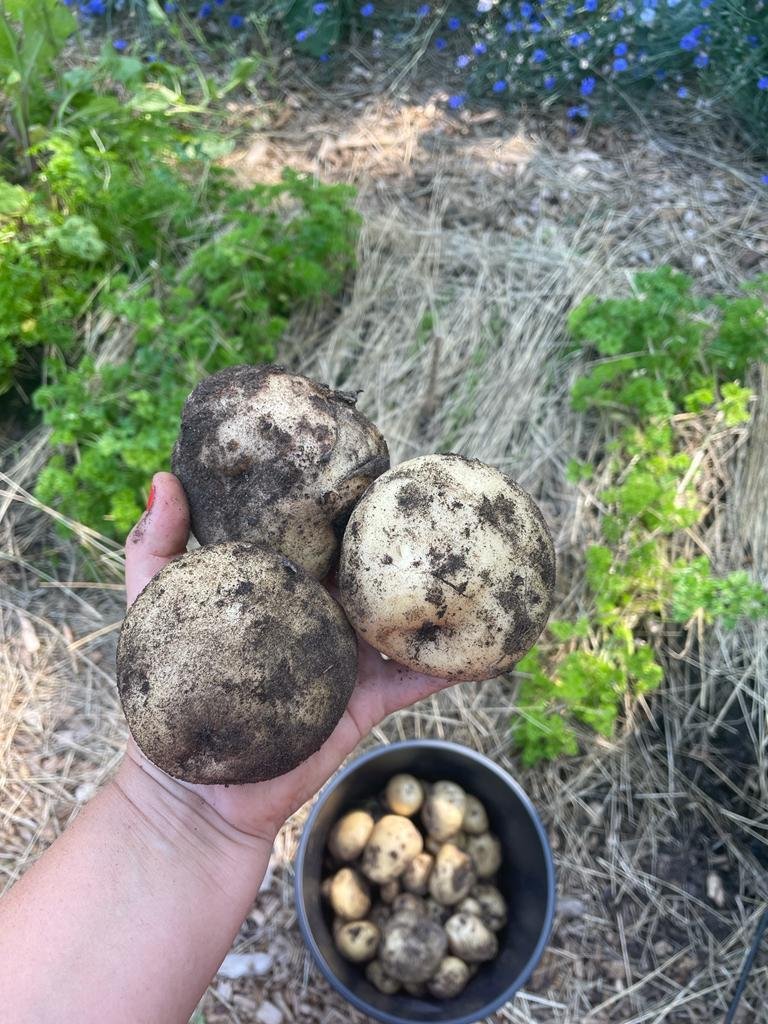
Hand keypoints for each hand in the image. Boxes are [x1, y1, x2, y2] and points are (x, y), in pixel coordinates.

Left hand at [123, 472, 452, 841]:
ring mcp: (349, 657)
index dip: (348, 502)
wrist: (191, 794)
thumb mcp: (152, 610)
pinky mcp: (367, 700)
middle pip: (372, 571)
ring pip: (405, 618)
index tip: (380, 465)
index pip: (321, 536)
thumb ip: (155, 547)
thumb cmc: (166, 699)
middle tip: (447, 500)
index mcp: (282, 589)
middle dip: (407, 540)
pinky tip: (490, 643)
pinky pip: (418, 678)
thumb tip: (164, 476)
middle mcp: (322, 616)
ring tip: (485, 562)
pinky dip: (452, 663)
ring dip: (441, 596)